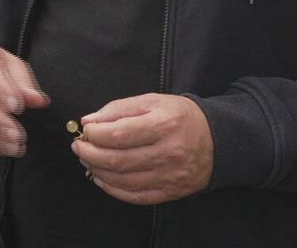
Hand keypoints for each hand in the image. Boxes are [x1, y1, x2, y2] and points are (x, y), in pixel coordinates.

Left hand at [73, 93, 213, 204]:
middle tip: (79, 147)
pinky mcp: (171, 192)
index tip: (85, 130)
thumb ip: (119, 109)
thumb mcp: (152, 101)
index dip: (94, 134)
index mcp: (163, 124)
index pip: (118, 134)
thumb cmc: (179, 116)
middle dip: (89, 154)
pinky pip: (135, 196)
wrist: (217, 140)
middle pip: (117, 160)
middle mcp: (168, 152)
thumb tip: (89, 121)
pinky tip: (101, 178)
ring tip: (88, 160)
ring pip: (123, 180)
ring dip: (97, 171)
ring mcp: (170, 176)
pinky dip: (112, 189)